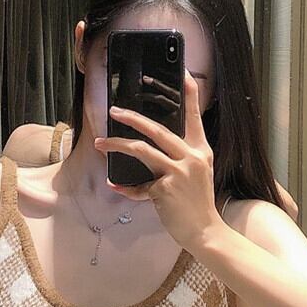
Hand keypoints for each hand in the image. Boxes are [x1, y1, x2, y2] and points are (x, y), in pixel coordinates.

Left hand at [93, 69, 220, 251]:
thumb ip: (177, 161)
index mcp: (200, 151)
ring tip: (101, 143)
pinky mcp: (165, 189)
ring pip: (142, 150)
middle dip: (132, 118)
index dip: (189, 94)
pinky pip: (138, 186)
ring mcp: (178, 173)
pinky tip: (114, 184)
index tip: (182, 74)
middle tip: (114, 111)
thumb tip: (148, 152)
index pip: (194, 117)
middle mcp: (191, 157)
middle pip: (157, 129)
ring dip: (117, 145)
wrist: (205, 233)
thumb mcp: (195, 177)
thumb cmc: (196, 205)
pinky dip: (125, 187)